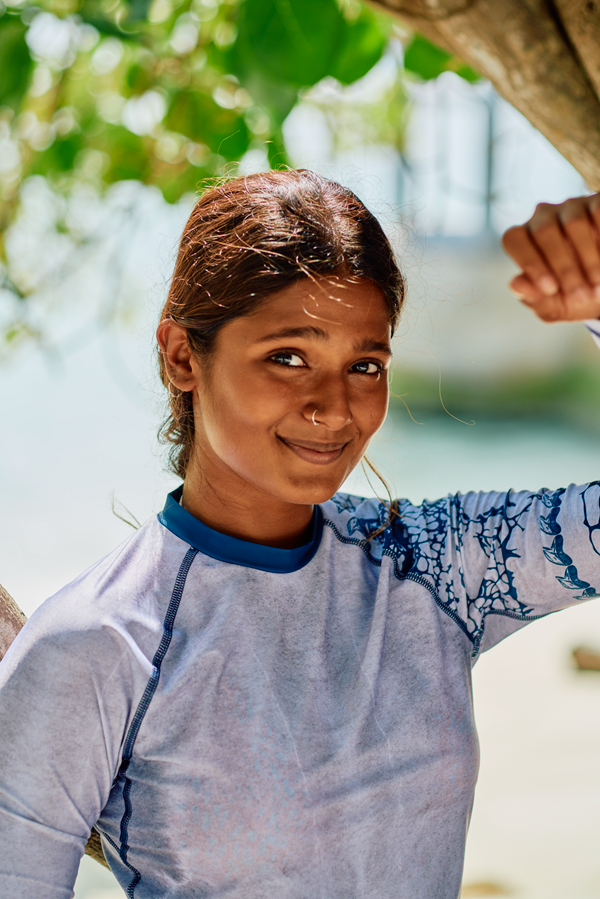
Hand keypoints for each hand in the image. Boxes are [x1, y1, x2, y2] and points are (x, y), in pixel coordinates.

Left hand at [502, 194, 599, 321]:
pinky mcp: (597, 203)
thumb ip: (534, 298)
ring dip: (588, 259)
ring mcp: (571, 207)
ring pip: (574, 223)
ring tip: (598, 286)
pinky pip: (598, 214)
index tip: (550, 289)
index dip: (530, 263)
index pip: (514, 239)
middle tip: (580, 296)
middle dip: (564, 268)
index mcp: (525, 239)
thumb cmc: (575, 296)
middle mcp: (543, 217)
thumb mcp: (554, 306)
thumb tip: (516, 284)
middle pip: (544, 232)